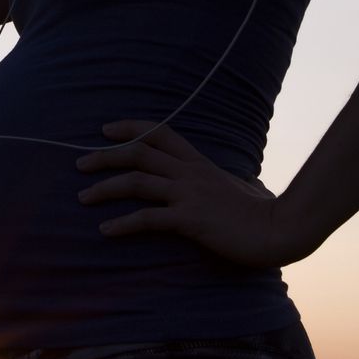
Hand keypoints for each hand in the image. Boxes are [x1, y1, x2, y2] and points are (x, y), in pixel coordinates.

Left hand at [76, 120, 288, 269]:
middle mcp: (190, 173)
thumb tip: (246, 183)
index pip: (160, 132)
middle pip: (138, 153)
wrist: (279, 231)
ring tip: (83, 198)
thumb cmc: (263, 213)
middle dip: (104, 156)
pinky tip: (106, 231)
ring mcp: (189, 194)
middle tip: (79, 164)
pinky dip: (123, 224)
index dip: (130, 128)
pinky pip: (148, 218)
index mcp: (199, 163)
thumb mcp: (246, 188)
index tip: (105, 130)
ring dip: (104, 188)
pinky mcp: (191, 219)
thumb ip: (236, 181)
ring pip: (136, 182)